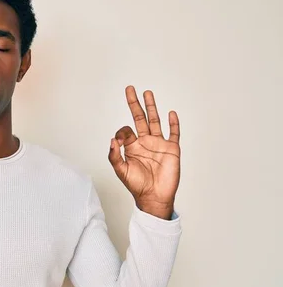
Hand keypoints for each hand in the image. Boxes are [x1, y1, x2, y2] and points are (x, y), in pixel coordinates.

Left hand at [108, 86, 179, 218]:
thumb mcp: (121, 171)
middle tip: (130, 89)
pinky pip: (174, 133)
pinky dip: (174, 123)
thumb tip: (112, 139)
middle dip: (135, 104)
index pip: (125, 130)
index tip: (120, 141)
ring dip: (152, 107)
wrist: (154, 197)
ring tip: (148, 93)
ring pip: (155, 121)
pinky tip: (171, 113)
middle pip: (140, 118)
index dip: (121, 132)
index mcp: (132, 146)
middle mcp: (145, 142)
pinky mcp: (172, 149)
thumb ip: (114, 155)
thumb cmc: (137, 186)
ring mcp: (159, 144)